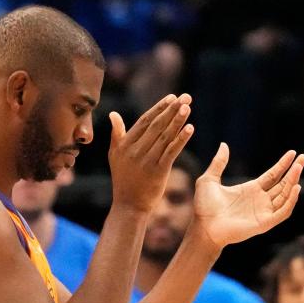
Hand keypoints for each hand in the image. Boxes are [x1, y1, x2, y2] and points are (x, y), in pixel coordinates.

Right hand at [107, 94, 193, 211]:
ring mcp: (147, 160)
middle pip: (157, 125)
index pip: (145, 121)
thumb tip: (113, 113)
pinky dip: (181, 139)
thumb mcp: (114, 155)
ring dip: (178, 120)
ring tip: (188, 107)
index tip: (172, 97)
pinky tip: (190, 128)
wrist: (128, 205)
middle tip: (186, 97)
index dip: (159, 108)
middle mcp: (136, 150)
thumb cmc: (123, 179)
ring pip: (165, 136)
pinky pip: (171, 151)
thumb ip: (116, 134)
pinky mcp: (158, 171)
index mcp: (126, 144)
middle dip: (172, 109)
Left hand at [192, 144, 303, 249]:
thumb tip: (224, 145)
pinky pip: (283, 212)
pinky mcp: (264, 223)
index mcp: (251, 190)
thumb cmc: (204, 208)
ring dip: (293, 182)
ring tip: (298, 168)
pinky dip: (291, 201)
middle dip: (294, 171)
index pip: (273, 175)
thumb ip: (218, 163)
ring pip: (285, 195)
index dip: (283, 164)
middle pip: (283, 184)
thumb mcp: (209, 180)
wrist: (203, 227)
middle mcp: (260, 200)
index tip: (293, 153)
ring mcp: (263, 212)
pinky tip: (295, 188)